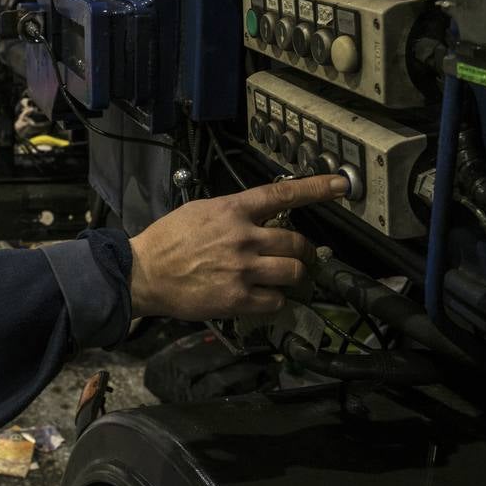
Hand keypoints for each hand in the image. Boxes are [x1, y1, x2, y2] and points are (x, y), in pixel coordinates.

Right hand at [127, 175, 346, 319]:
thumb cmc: (168, 241)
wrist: (144, 272)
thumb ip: (232, 212)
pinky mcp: (238, 299)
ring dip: (295, 277)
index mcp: (232, 210)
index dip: (316, 188)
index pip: (282, 194)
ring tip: (287, 279)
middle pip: (296, 242)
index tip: (340, 185)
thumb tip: (257, 215)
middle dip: (305, 251)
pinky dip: (275, 300)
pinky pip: (276, 301)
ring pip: (293, 273)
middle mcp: (243, 237)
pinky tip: (263, 297)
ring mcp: (242, 269)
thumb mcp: (199, 211)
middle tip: (302, 256)